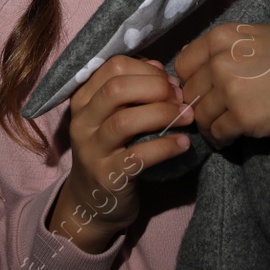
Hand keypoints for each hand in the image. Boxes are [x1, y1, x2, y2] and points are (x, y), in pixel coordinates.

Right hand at [47, 55, 194, 253]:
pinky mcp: (108, 176)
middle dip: (155, 88)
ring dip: (163, 114)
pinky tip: (183, 143)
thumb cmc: (110, 150)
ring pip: (125, 121)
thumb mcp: (113, 116)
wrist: (92, 202)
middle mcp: (82, 121)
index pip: (112, 66)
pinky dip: (165, 146)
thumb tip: (158, 68)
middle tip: (180, 98)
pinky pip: (138, 156)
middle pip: (116, 89)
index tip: (169, 82)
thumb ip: (132, 89)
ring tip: (187, 117)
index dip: (146, 69)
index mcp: (83, 99)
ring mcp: (92, 150)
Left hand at [172, 23, 269, 158]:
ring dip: (209, 126)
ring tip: (222, 130)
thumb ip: (227, 46)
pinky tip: (230, 140)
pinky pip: (217, 134)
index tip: (202, 91)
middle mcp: (221, 61)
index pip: (183, 64)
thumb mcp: (259, 36)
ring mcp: (230, 90)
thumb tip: (197, 60)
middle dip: (199, 105)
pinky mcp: (242, 118)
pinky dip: (221, 140)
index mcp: (223, 37)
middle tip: (213, 115)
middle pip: (190, 92)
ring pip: (201, 116)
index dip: (190, 80)